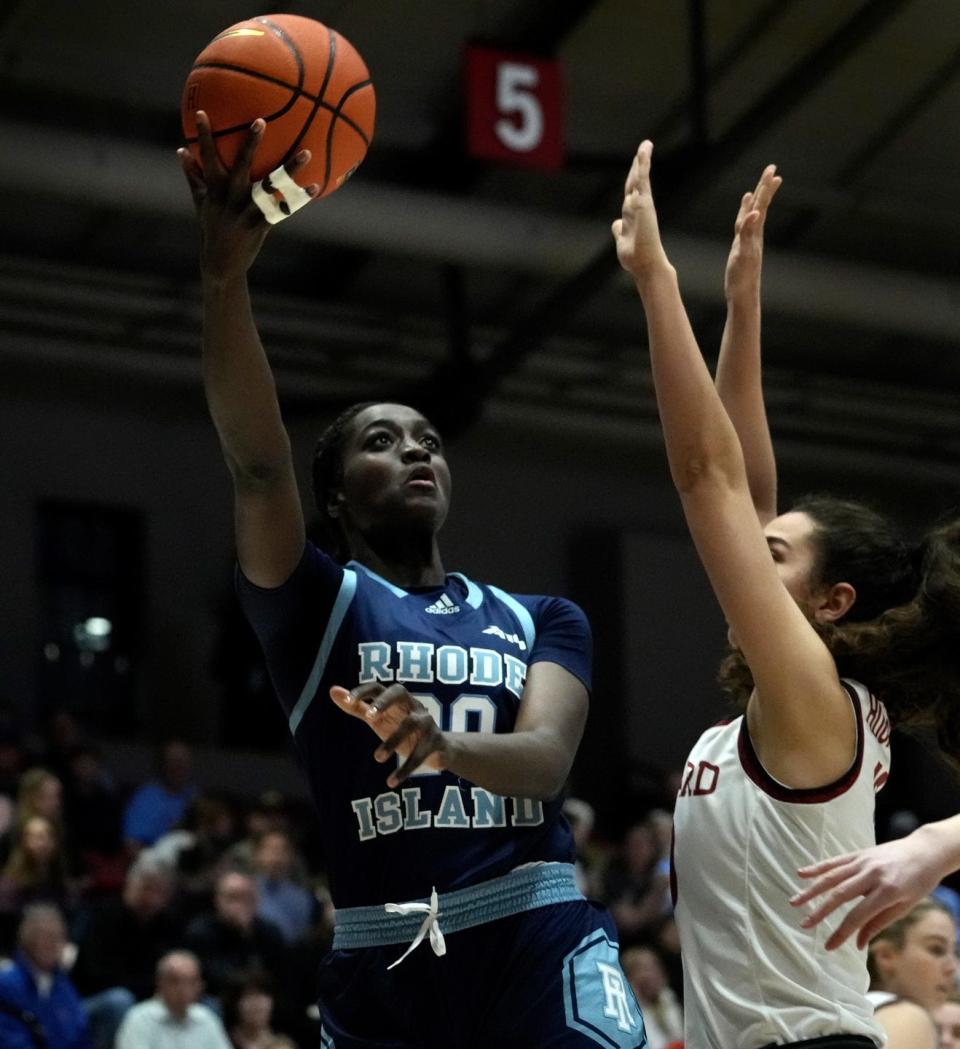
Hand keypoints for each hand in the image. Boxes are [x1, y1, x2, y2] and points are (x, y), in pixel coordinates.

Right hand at [177, 110, 317, 278]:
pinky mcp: (261, 225)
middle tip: (261, 120)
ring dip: (289, 169)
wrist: (221, 263)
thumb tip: (180, 151)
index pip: (206, 157)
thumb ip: (193, 176)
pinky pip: (284, 208)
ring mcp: (246, 211)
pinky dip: (299, 198)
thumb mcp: (200, 202)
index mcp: (214, 189)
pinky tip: (314, 186)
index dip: (203, 135)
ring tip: (307, 152)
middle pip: (241, 165)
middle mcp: (230, 198)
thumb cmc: (211, 227)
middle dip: (250, 143)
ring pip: (270, 186)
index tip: (202, 112)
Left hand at [330, 683, 448, 787]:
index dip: (363, 692)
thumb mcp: (379, 719)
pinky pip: (421, 754)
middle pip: (400, 692)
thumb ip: (357, 707)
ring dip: (393, 740)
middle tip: (369, 717)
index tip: (347, 700)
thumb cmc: (403, 730)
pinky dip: (405, 769)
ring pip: (411, 724)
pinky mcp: (436, 741)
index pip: (378, 688)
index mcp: (396, 700)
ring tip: (377, 758)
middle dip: (384, 702)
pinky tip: (391, 781)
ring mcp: (426, 722)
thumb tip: (333, 691)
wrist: (440, 750)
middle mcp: (412, 705)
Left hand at [611, 141, 669, 281]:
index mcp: (631, 215)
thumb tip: (616, 223)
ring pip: (638, 177)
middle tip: (641, 152)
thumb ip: (620, 230)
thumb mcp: (622, 241)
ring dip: (641, 161)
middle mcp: (636, 207)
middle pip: (633, 182)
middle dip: (637, 167)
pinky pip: (643, 178)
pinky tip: (645, 149)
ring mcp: (641, 203)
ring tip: (645, 147)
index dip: (632, 181)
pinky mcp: (645, 201)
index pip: (630, 193)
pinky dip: (644, 162)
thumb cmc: (635, 258)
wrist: (645, 264)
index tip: (634, 170)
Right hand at [724, 164, 781, 301]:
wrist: (743, 297)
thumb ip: (747, 233)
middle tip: (771, 169)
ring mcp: (748, 241)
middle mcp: (753, 234)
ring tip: (757, 188)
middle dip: (764, 188)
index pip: (761, 206)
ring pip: (752, 216)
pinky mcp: (742, 249)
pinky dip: (744, 217)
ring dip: (755, 201)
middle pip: (759, 206)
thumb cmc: (743, 278)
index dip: (766, 189)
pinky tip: (746, 214)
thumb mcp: (743, 254)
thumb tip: (754, 214)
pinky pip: (744, 229)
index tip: (774, 172)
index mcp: (754, 233)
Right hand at [790, 832, 944, 948]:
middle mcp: (872, 875)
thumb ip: (879, 923)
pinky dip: (817, 868)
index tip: (828, 946)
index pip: (858, 915)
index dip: (841, 932)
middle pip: (840, 894)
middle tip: (804, 924)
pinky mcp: (858, 853)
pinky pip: (834, 861)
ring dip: (811, 890)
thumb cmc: (919, 883)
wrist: (925, 851)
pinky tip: (801, 873)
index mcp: (887, 891)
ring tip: (795, 901)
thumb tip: (858, 944)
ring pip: (832, 876)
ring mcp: (863, 861)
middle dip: (820, 911)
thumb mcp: (905, 907)